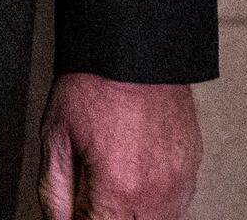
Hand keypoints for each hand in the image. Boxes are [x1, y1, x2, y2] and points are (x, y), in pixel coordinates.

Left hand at [42, 74, 199, 219]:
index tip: (76, 212)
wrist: (133, 44)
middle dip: (108, 216)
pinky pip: (178, 203)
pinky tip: (138, 183)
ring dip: (133, 214)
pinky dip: (157, 202)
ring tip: (114, 190)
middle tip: (92, 201)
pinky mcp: (192, 164)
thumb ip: (54, 193)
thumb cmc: (94, 82)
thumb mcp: (56, 138)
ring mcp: (180, 180)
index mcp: (120, 188)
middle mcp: (156, 191)